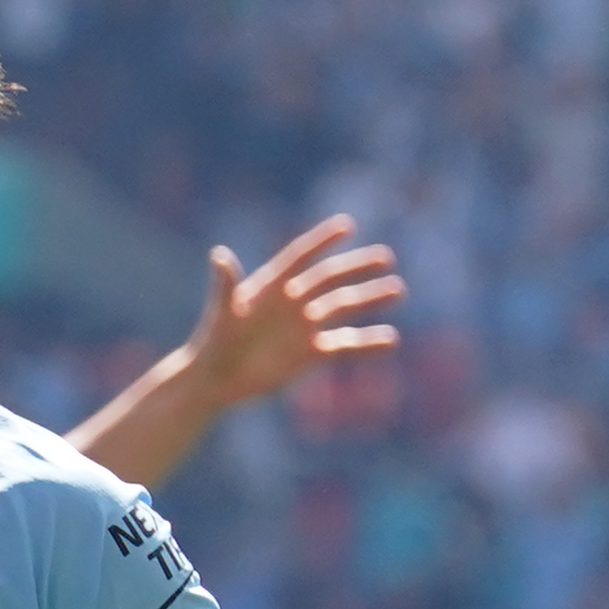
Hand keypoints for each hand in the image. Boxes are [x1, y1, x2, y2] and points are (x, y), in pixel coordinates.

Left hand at [183, 215, 404, 410]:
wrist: (213, 382)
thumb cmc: (211, 345)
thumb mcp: (220, 315)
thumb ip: (224, 286)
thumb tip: (219, 254)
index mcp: (270, 287)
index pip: (299, 257)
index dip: (321, 242)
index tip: (347, 225)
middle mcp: (291, 302)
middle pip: (329, 279)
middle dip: (357, 268)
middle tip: (386, 258)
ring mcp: (303, 327)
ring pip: (342, 307)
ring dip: (369, 299)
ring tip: (397, 290)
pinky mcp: (309, 354)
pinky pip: (343, 345)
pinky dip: (366, 343)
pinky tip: (390, 340)